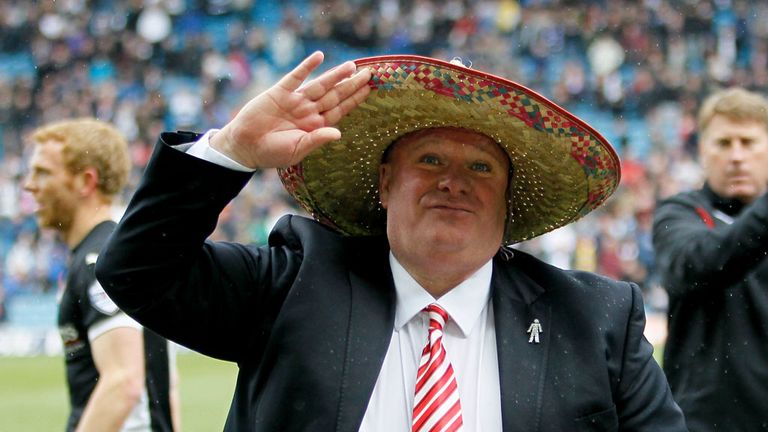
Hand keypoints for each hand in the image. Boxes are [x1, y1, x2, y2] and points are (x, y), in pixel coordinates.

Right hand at [210, 51, 371, 168]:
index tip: (369, 90)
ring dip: (335, 75)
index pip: (339, 110)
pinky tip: (319, 57)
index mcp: (315, 126)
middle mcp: (308, 111)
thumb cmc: (272, 153)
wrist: (245, 146)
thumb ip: (317, 140)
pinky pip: (296, 77)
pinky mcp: (279, 92)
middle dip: (351, 85)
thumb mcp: (298, 150)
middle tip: (369, 73)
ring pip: (320, 84)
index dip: (354, 100)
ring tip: (351, 65)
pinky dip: (307, 66)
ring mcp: (295, 100)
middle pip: (334, 95)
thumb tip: (338, 133)